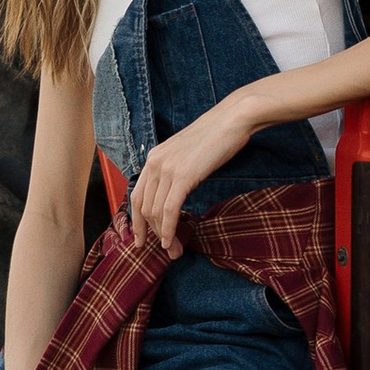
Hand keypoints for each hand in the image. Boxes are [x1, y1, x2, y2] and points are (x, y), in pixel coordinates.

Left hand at [129, 98, 256, 253]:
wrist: (232, 119)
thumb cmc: (215, 136)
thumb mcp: (186, 153)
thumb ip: (175, 170)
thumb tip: (174, 193)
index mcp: (153, 158)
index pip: (137, 196)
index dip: (137, 222)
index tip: (142, 239)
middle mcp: (154, 163)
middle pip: (144, 208)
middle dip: (150, 234)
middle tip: (164, 250)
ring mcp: (167, 169)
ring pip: (155, 212)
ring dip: (163, 236)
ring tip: (173, 250)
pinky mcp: (183, 176)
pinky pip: (169, 210)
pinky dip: (168, 230)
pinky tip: (171, 241)